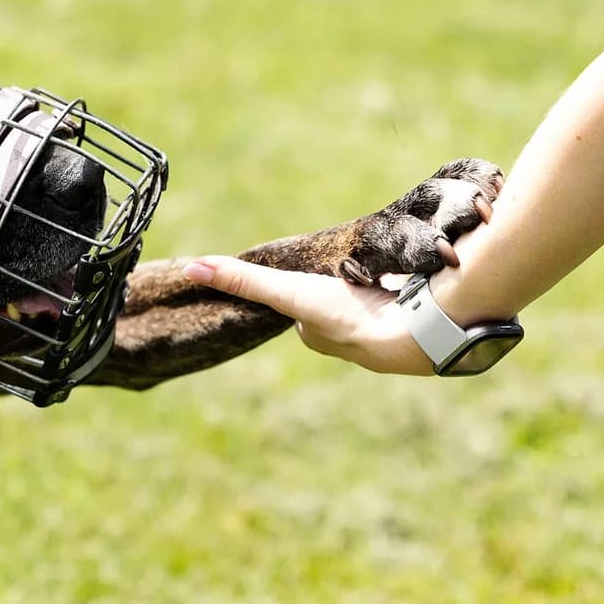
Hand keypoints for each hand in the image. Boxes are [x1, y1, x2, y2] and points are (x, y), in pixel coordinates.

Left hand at [180, 258, 434, 374]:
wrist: (408, 334)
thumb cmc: (342, 316)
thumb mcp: (286, 292)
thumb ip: (243, 280)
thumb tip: (189, 269)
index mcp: (317, 334)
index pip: (303, 301)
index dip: (306, 283)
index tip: (312, 272)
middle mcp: (346, 336)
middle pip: (334, 296)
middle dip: (339, 281)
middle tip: (347, 266)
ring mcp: (381, 326)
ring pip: (368, 294)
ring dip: (373, 279)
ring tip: (378, 268)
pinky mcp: (413, 316)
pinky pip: (401, 291)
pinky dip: (401, 280)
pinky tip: (408, 273)